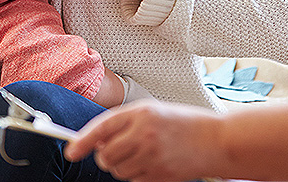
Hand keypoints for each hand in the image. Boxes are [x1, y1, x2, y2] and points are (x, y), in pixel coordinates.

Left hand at [64, 101, 222, 181]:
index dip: (82, 141)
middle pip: (105, 155)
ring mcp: (151, 156)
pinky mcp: (158, 174)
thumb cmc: (185, 123)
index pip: (102, 127)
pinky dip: (137, 175)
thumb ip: (127, 123)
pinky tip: (154, 163)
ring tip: (143, 154)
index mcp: (141, 113)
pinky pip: (134, 180)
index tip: (71, 151)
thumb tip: (97, 141)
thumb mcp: (155, 112)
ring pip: (118, 170)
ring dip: (122, 166)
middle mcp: (144, 133)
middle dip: (106, 156)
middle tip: (118, 150)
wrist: (217, 140)